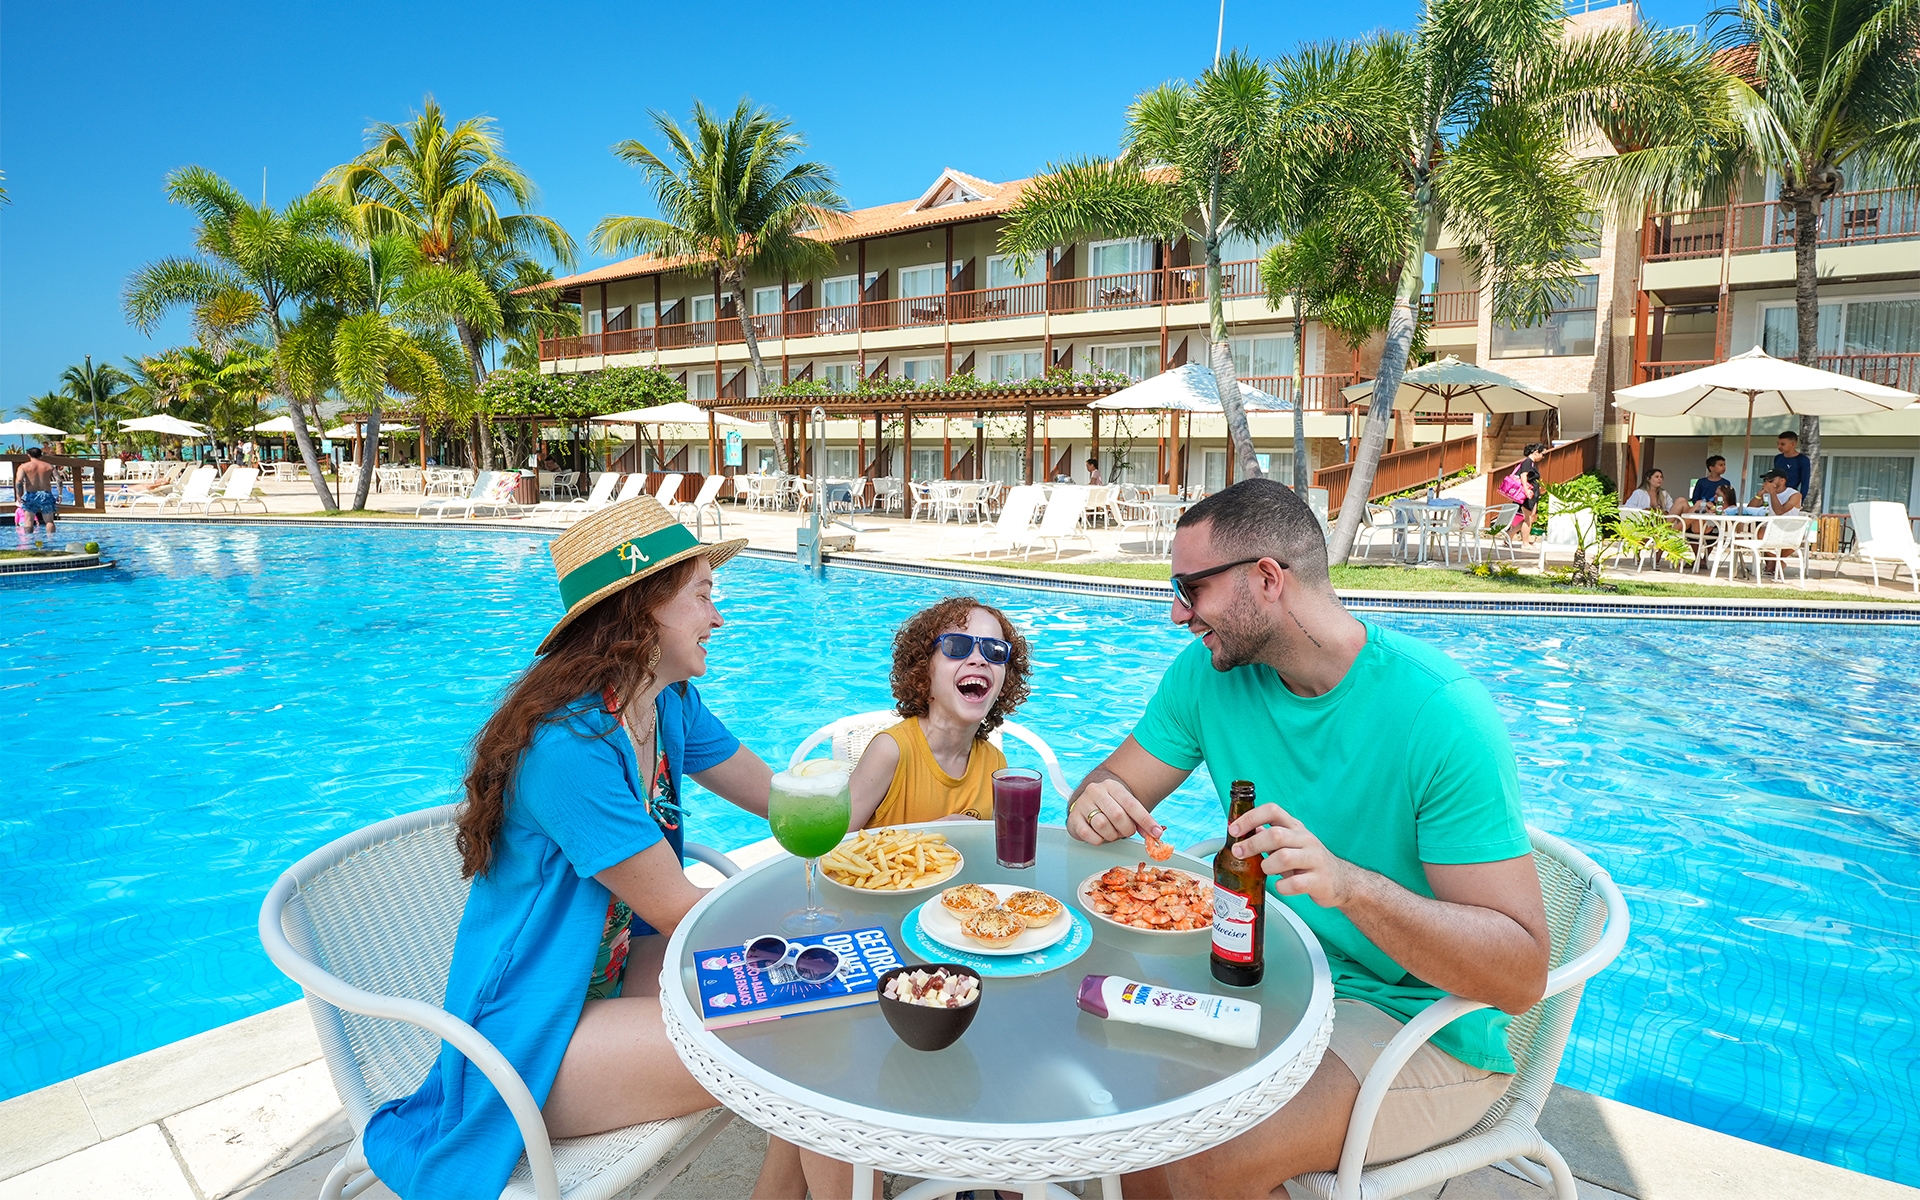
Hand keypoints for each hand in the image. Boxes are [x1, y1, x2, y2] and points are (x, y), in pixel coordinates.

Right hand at [1068, 777, 1160, 845]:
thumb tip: (1154, 833)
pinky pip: (1088, 834)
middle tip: (1126, 832)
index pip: (1132, 804)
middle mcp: (1096, 791)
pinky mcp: (1073, 817)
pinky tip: (1100, 835)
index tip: (1156, 833)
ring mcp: (1083, 803)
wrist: (1086, 802)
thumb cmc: (1109, 806)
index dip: (1146, 820)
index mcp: (1112, 786)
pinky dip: (1098, 840)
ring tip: (1112, 833)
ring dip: (1112, 835)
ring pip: (1102, 824)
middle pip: (1118, 815)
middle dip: (1126, 829)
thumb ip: (1139, 819)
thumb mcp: (1125, 807)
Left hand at [1229, 803, 1356, 908]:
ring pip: (1284, 857)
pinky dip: (1282, 887)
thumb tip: (1245, 829)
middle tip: (1239, 853)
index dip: (1251, 817)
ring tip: (1266, 871)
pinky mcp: (1319, 881)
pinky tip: (1281, 886)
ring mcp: (1314, 860)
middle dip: (1252, 844)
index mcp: (1296, 828)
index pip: (1273, 810)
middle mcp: (1306, 840)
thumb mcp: (1291, 843)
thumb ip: (1270, 836)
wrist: (1342, 881)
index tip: (1234, 829)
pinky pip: (1295, 883)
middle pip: (1275, 835)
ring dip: (1267, 866)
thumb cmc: (1309, 861)